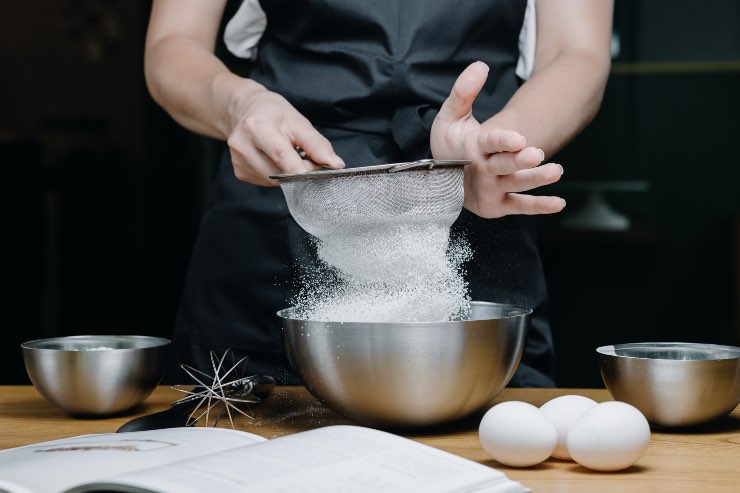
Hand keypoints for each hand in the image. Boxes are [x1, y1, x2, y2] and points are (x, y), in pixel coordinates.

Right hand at [226, 87, 344, 185]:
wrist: (245, 110)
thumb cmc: (273, 114)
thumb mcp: (298, 122)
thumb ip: (317, 145)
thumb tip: (335, 164)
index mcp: (256, 127)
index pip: (281, 155)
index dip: (302, 169)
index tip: (317, 175)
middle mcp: (242, 145)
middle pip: (280, 172)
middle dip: (298, 170)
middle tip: (303, 156)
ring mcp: (238, 162)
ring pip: (274, 181)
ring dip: (287, 174)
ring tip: (287, 155)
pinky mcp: (240, 173)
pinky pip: (267, 182)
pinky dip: (276, 175)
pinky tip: (274, 160)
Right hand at [430, 62, 565, 217]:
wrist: (442, 181)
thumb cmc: (449, 146)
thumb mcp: (450, 118)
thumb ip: (463, 91)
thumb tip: (481, 66)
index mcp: (471, 148)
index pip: (488, 143)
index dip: (503, 141)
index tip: (519, 138)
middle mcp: (481, 171)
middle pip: (503, 166)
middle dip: (519, 161)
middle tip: (537, 154)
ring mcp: (490, 190)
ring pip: (515, 185)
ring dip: (535, 180)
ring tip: (556, 171)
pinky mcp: (498, 205)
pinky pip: (520, 207)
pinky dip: (539, 206)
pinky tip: (559, 203)